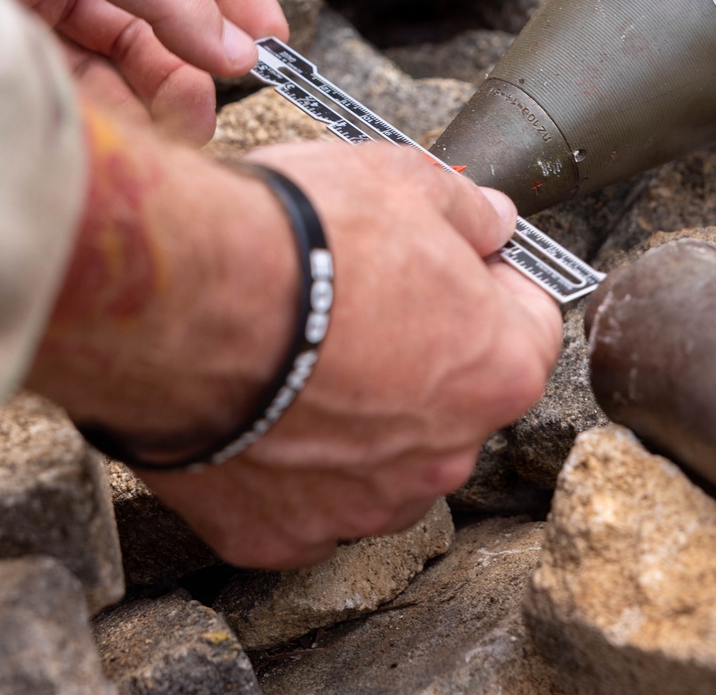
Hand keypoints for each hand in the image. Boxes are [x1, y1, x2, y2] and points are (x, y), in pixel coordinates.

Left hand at [0, 0, 286, 143]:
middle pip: (156, 18)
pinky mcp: (9, 74)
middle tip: (210, 112)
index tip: (276, 45)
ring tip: (171, 137)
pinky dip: (110, 124)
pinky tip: (124, 141)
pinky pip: (78, 104)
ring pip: (119, 70)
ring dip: (155, 102)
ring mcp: (28, 23)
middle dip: (194, 62)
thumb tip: (234, 45)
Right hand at [27, 111, 562, 567]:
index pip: (530, 328)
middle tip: (357, 300)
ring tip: (295, 350)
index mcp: (495, 370)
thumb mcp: (404, 180)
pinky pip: (299, 497)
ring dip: (354, 416)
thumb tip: (491, 220)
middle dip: (419, 354)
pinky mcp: (278, 534)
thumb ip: (469, 211)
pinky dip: (283, 460)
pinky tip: (255, 402)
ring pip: (378, 459)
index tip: (451, 263)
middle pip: (452, 400)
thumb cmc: (300, 241)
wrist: (184, 300)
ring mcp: (361, 506)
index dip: (490, 284)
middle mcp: (443, 456)